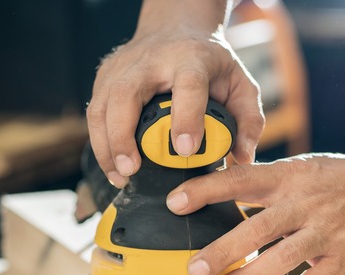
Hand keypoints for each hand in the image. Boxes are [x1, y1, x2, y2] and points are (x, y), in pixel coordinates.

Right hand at [87, 27, 264, 187]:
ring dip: (106, 145)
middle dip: (123, 136)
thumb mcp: (240, 84)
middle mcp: (151, 61)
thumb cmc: (209, 63)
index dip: (185, 117)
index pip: (188, 85)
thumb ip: (249, 120)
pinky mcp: (104, 76)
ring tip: (119, 177)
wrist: (176, 28)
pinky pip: (94, 113)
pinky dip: (99, 142)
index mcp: (191, 59)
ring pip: (102, 106)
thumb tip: (244, 156)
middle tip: (131, 170)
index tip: (184, 150)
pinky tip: (112, 165)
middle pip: (126, 95)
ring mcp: (122, 67)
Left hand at [165, 152, 344, 274]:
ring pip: (282, 260)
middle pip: (256, 228)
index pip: (240, 180)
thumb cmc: (342, 180)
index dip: (206, 190)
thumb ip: (267, 181)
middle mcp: (306, 203)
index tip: (174, 202)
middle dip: (221, 251)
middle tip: (193, 270)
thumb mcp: (303, 169)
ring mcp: (327, 231)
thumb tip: (219, 185)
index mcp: (290, 177)